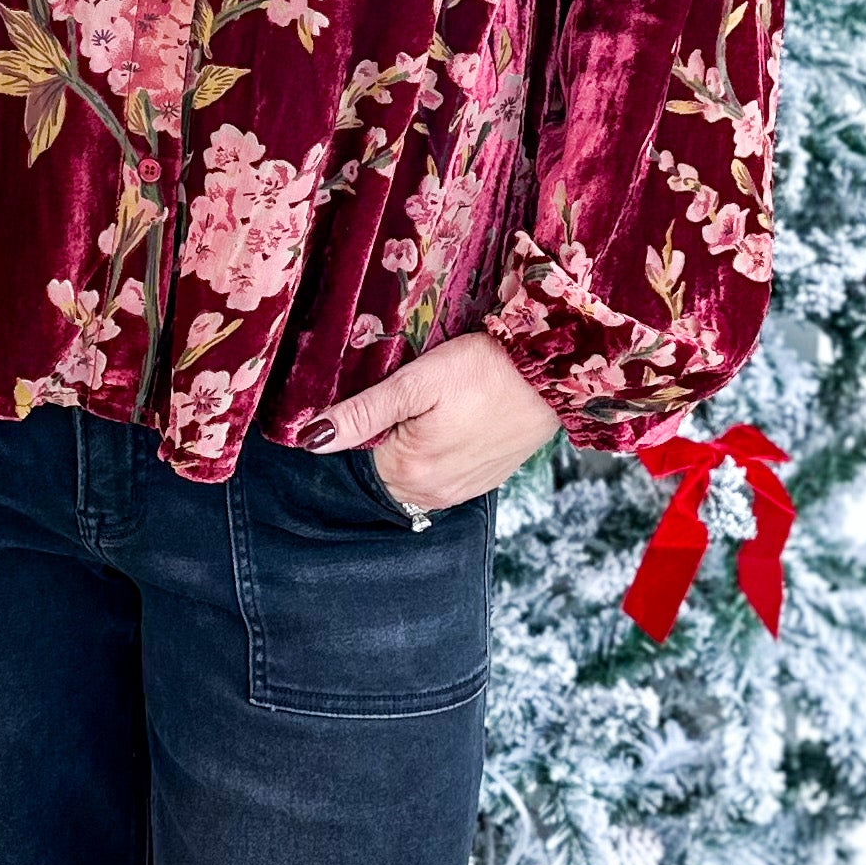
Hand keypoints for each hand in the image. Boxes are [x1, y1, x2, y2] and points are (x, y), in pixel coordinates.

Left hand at [307, 333, 557, 515]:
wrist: (553, 375)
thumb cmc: (485, 370)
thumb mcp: (416, 383)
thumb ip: (363, 414)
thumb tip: (312, 439)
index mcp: (408, 472)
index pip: (360, 452)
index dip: (370, 419)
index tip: (394, 391)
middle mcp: (432, 494)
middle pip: (386, 464)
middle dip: (392, 433)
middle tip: (421, 394)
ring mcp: (460, 492)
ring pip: (415, 469)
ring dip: (418, 442)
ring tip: (442, 404)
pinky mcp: (483, 482)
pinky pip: (444, 472)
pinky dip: (443, 450)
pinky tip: (459, 420)